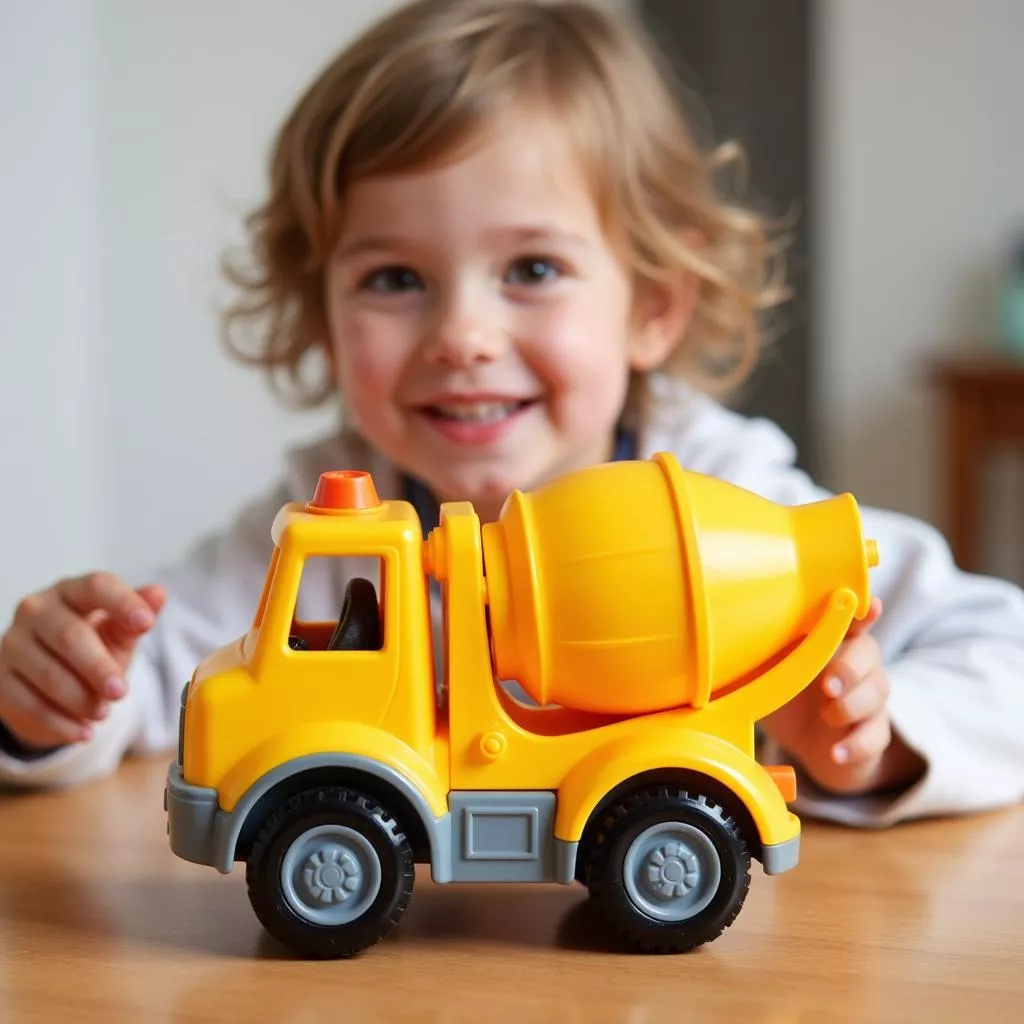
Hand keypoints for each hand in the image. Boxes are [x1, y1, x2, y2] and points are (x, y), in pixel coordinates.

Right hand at [0, 573, 165, 750]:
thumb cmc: (92, 647)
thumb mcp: (118, 634)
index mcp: (72, 591)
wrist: (51, 680)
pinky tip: (83, 732)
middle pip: (70, 636)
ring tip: (103, 713)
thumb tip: (159, 594)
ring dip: (80, 699)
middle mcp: (37, 610)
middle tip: (121, 691)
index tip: (147, 624)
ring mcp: (14, 643)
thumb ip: (136, 618)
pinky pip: (30, 702)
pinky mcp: (1, 678)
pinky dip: (60, 721)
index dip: (123, 603)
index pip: (97, 586)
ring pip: (48, 673)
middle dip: (99, 667)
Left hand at [761, 597, 923, 795]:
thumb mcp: (763, 674)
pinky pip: (876, 736)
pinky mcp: (872, 733)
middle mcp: (855, 664)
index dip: (862, 611)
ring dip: (851, 705)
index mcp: (828, 642)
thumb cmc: (784, 696)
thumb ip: (752, 656)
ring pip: (877, 692)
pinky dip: (856, 745)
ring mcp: (868, 698)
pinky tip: (837, 751)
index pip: (849, 619)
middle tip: (827, 685)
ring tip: (827, 716)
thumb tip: (715, 646)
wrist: (803, 744)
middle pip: (869, 653)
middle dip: (850, 667)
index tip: (867, 607)